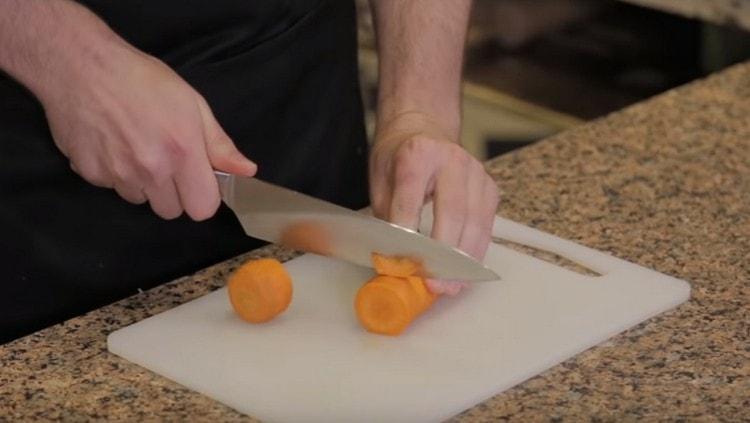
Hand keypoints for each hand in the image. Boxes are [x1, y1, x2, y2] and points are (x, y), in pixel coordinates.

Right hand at [40, 44, 255, 219]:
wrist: (80, 65)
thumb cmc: (141, 79)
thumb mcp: (192, 104)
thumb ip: (219, 144)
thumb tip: (247, 170)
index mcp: (183, 151)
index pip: (203, 209)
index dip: (202, 197)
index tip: (197, 180)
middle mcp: (151, 169)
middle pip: (171, 211)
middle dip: (173, 194)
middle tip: (166, 162)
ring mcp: (118, 174)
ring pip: (140, 200)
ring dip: (143, 184)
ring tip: (136, 148)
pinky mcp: (90, 174)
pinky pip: (112, 188)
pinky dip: (114, 174)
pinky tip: (112, 145)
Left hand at [369, 111, 499, 295]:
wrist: (423, 129)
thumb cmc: (399, 157)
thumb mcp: (380, 180)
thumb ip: (387, 215)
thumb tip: (393, 256)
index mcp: (417, 153)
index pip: (411, 198)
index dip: (406, 234)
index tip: (401, 262)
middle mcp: (451, 159)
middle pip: (452, 211)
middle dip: (443, 254)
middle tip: (435, 283)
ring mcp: (475, 173)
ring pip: (475, 222)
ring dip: (464, 260)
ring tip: (451, 286)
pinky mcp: (489, 187)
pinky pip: (487, 225)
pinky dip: (477, 251)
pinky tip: (466, 272)